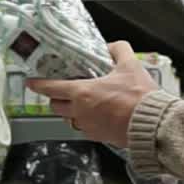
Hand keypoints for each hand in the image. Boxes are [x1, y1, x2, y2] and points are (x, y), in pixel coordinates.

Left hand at [26, 41, 157, 146]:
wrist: (151, 123)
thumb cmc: (139, 97)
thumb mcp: (130, 65)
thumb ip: (119, 51)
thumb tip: (112, 46)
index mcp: (83, 93)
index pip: (52, 88)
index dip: (39, 85)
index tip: (32, 82)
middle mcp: (80, 111)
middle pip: (56, 106)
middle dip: (56, 98)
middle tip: (62, 91)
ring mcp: (88, 126)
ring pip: (69, 119)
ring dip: (71, 111)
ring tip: (83, 103)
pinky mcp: (98, 137)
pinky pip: (84, 128)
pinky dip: (85, 121)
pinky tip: (97, 114)